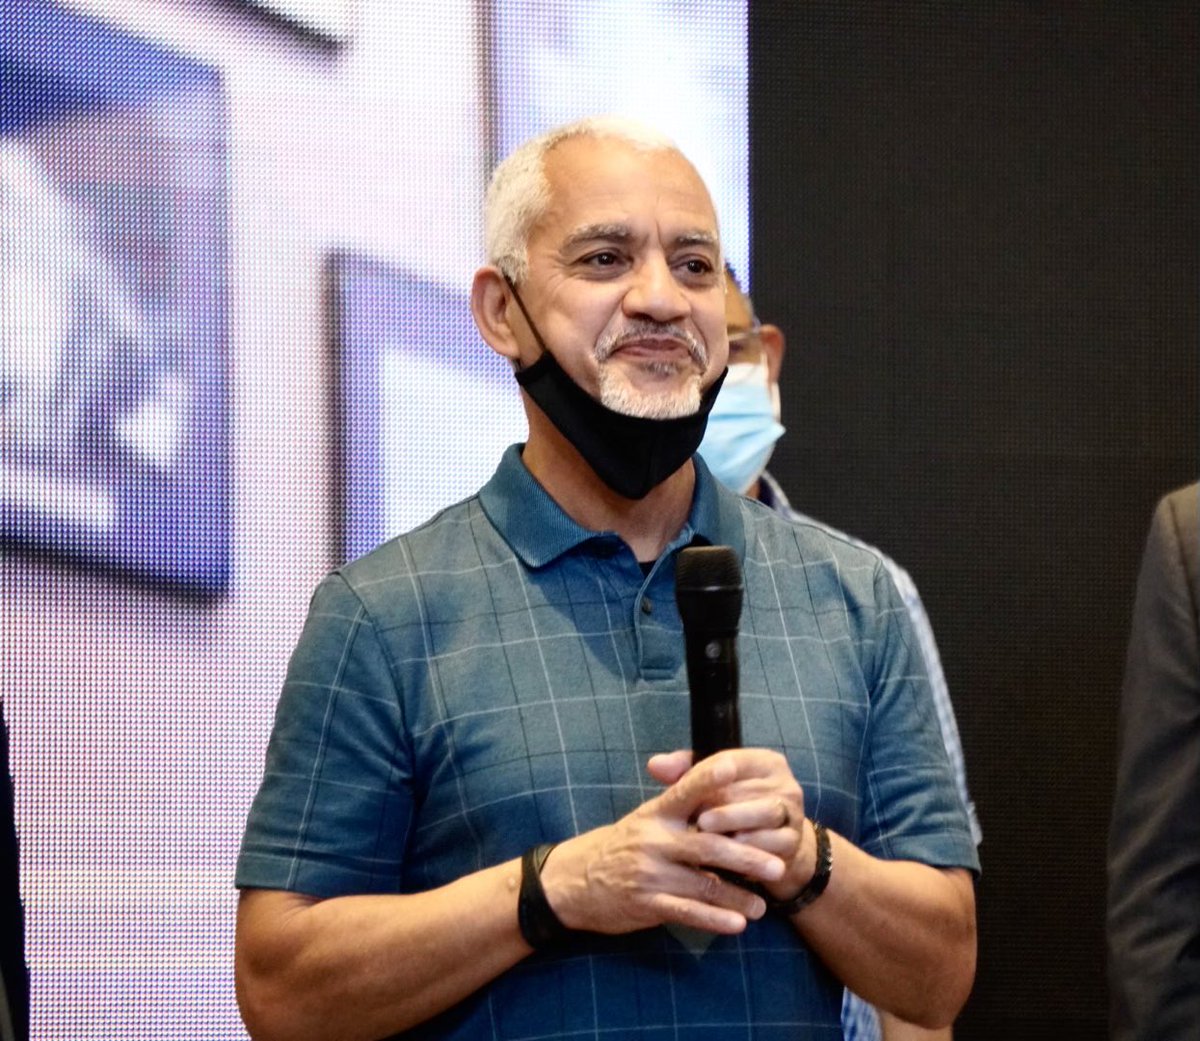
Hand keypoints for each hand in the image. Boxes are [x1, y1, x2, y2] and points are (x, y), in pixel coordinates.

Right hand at [538, 751, 787, 935]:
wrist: (575, 880)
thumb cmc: (622, 845)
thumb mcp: (646, 818)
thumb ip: (681, 805)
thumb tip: (722, 784)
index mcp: (657, 813)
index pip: (686, 790)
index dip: (709, 777)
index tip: (734, 767)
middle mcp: (655, 840)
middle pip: (708, 846)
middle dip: (746, 856)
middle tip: (778, 865)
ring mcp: (651, 873)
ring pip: (704, 884)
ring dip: (738, 896)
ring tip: (763, 906)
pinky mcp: (647, 903)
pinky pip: (687, 912)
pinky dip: (714, 920)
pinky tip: (737, 925)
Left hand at [684, 748, 810, 903]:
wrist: (774, 848)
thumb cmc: (734, 809)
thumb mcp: (713, 788)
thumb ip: (685, 773)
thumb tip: (654, 765)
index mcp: (765, 763)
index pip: (734, 761)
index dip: (708, 775)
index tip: (687, 791)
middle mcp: (785, 784)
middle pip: (748, 790)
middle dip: (719, 804)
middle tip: (696, 820)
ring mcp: (793, 813)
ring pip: (763, 815)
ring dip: (734, 825)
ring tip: (707, 833)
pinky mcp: (794, 841)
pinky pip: (772, 844)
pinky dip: (749, 848)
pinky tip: (727, 856)